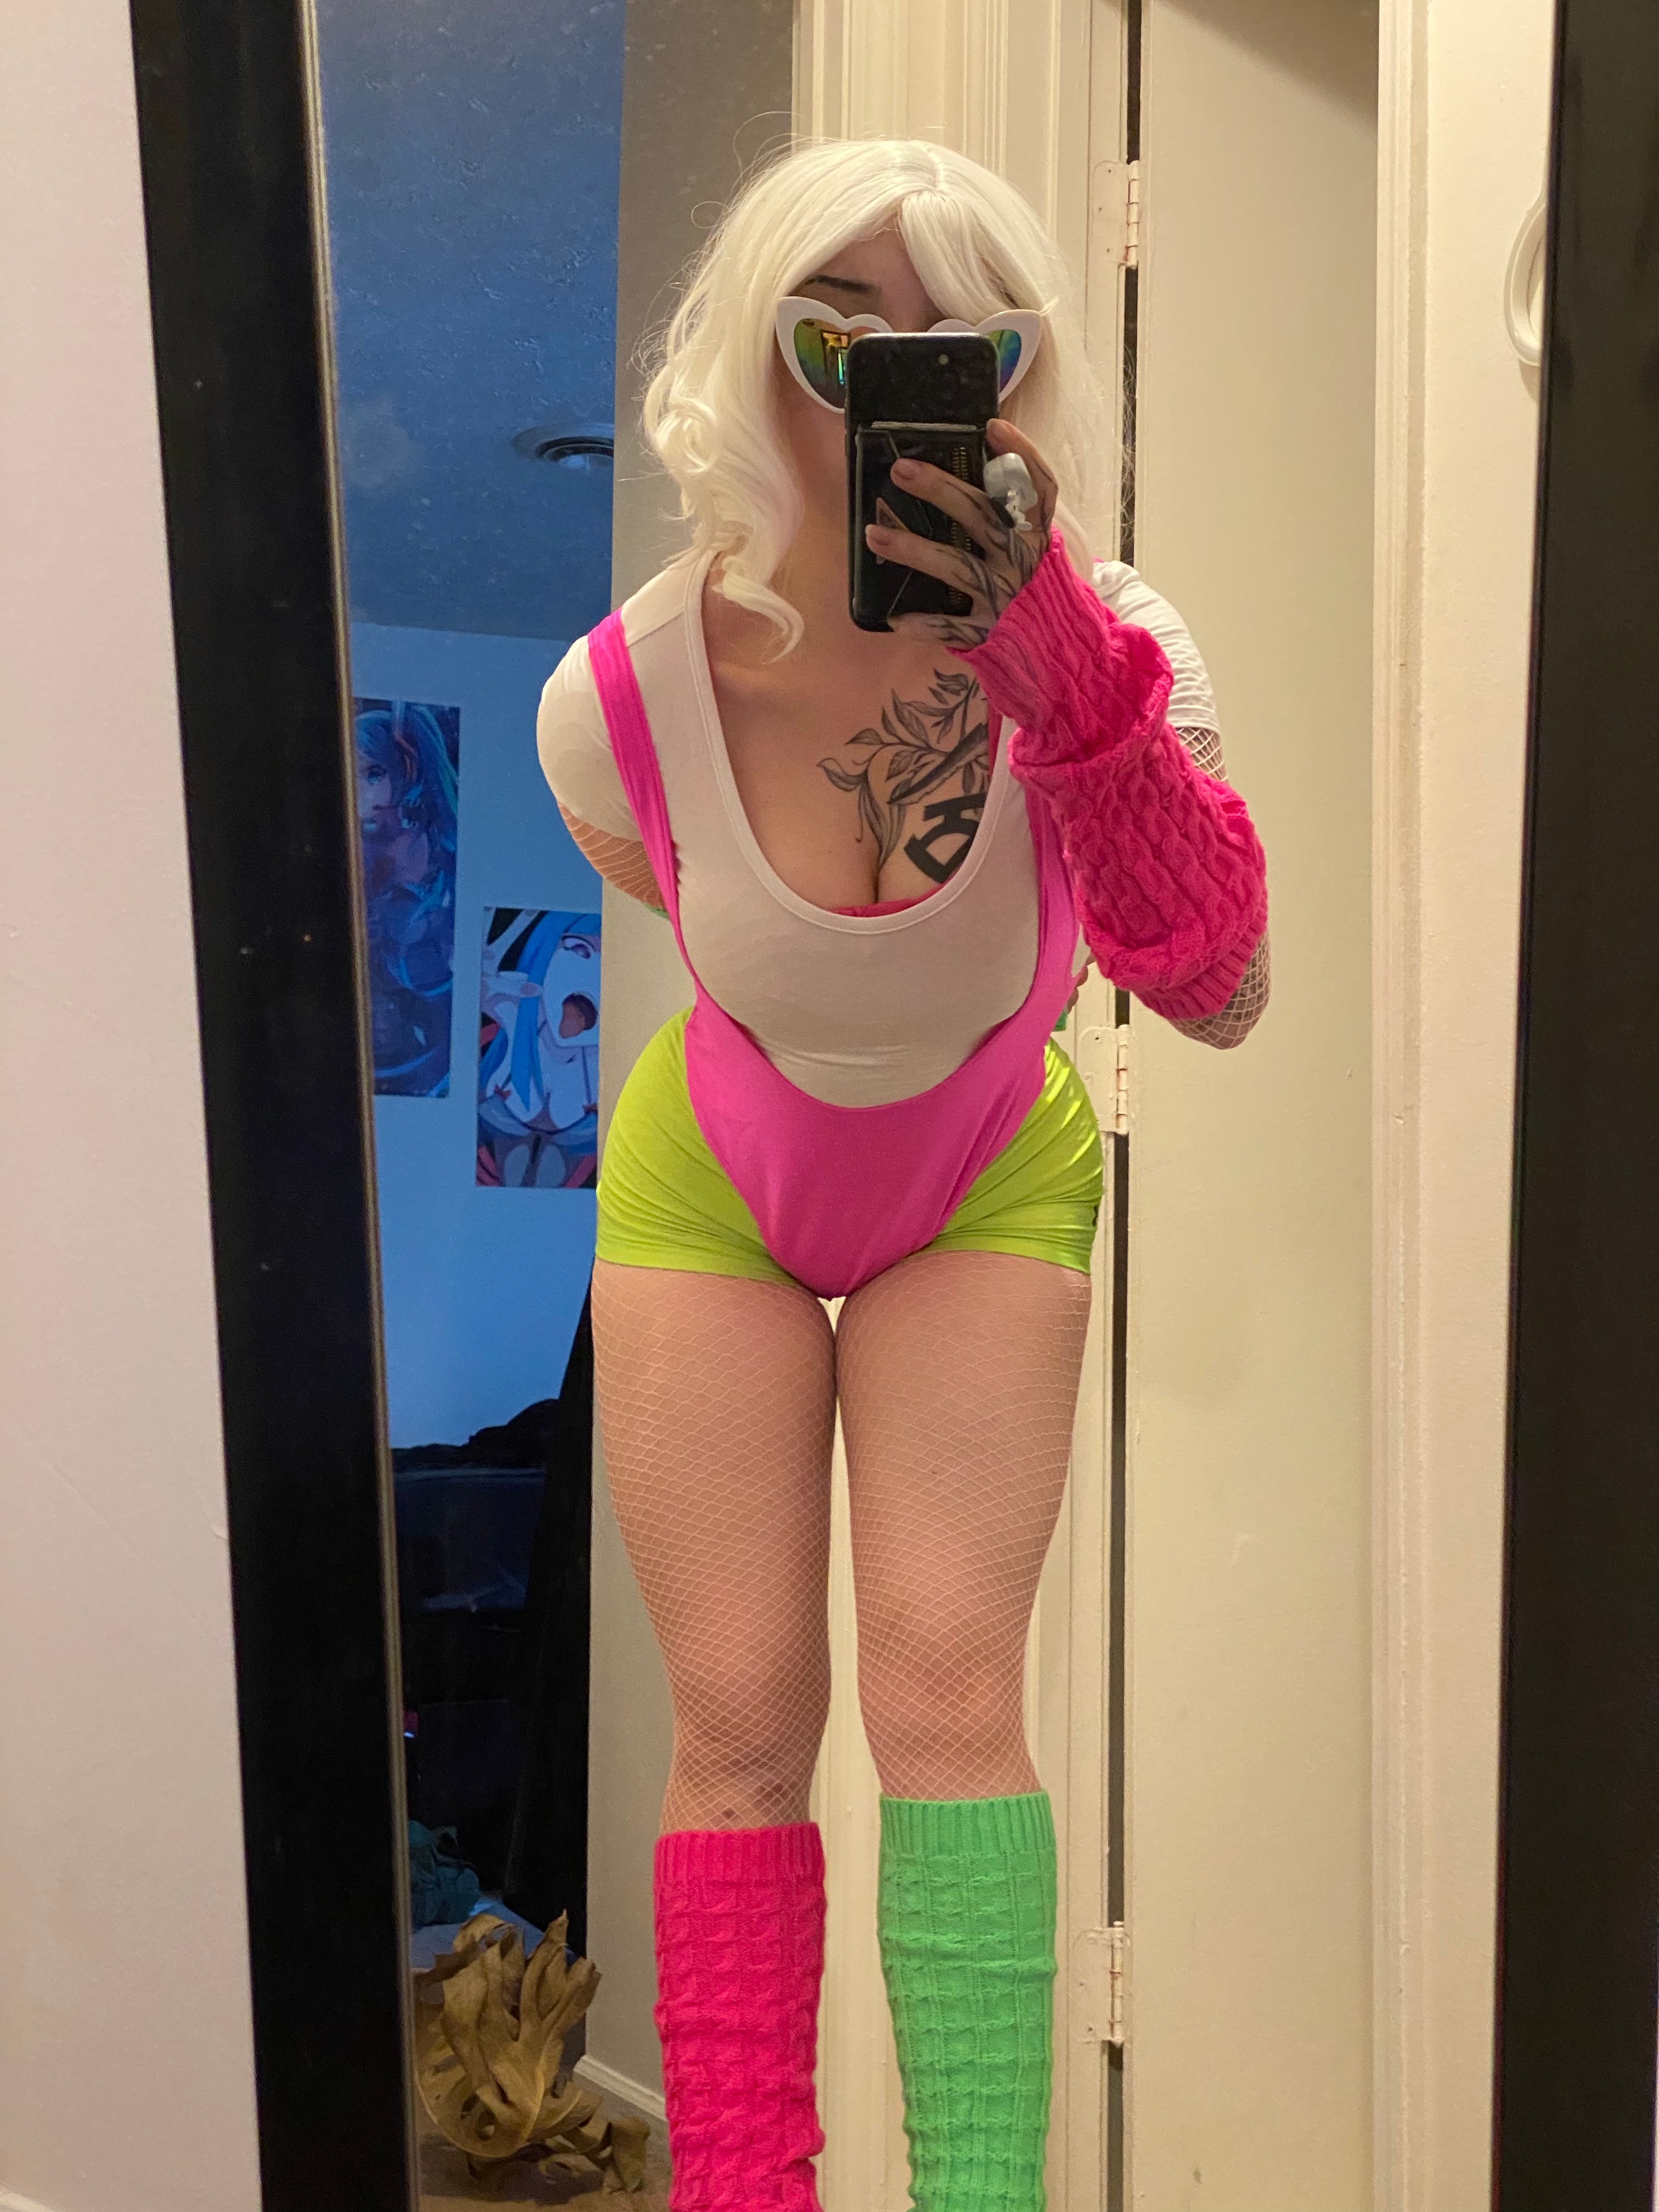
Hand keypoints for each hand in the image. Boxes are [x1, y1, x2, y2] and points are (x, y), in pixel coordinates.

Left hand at [866, 417, 1059, 648]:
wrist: (1063, 650)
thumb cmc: (1040, 590)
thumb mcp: (1036, 549)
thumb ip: (1013, 519)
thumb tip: (978, 472)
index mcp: (1039, 534)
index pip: (1039, 487)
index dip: (1020, 454)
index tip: (991, 427)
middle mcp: (1024, 559)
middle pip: (981, 515)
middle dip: (940, 489)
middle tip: (901, 469)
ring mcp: (1006, 595)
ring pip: (956, 566)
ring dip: (912, 549)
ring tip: (873, 535)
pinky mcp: (991, 631)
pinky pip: (951, 625)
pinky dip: (924, 624)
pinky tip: (896, 619)